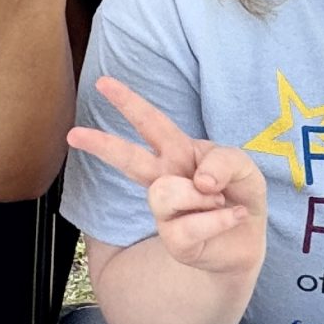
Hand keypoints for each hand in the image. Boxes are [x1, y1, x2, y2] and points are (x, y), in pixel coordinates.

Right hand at [69, 77, 268, 276]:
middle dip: (101, 144)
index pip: (151, 122)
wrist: (250, 239)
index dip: (128, 101)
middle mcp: (166, 177)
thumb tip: (200, 182)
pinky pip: (192, 224)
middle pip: (129, 158)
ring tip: (219, 200)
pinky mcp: (174, 241)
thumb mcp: (244, 166)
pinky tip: (233, 217)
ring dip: (204, 196)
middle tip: (73, 133)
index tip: (102, 83)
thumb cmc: (239, 194)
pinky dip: (222, 219)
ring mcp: (165, 212)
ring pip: (166, 193)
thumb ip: (225, 161)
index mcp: (178, 151)